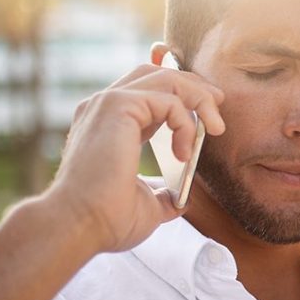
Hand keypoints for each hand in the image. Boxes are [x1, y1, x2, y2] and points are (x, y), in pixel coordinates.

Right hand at [45, 64, 225, 252]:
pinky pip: (168, 100)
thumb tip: (178, 200)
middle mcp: (106, 107)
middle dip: (194, 85)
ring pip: (165, 78)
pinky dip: (186, 122)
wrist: (80, 226)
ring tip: (215, 126)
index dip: (182, 94)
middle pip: (158, 74)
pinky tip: (184, 152)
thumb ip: (162, 194)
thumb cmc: (106, 220)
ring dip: (198, 97)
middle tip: (219, 103)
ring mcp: (109, 103)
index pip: (148, 90)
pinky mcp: (117, 106)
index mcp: (111, 124)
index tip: (209, 114)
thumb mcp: (145, 203)